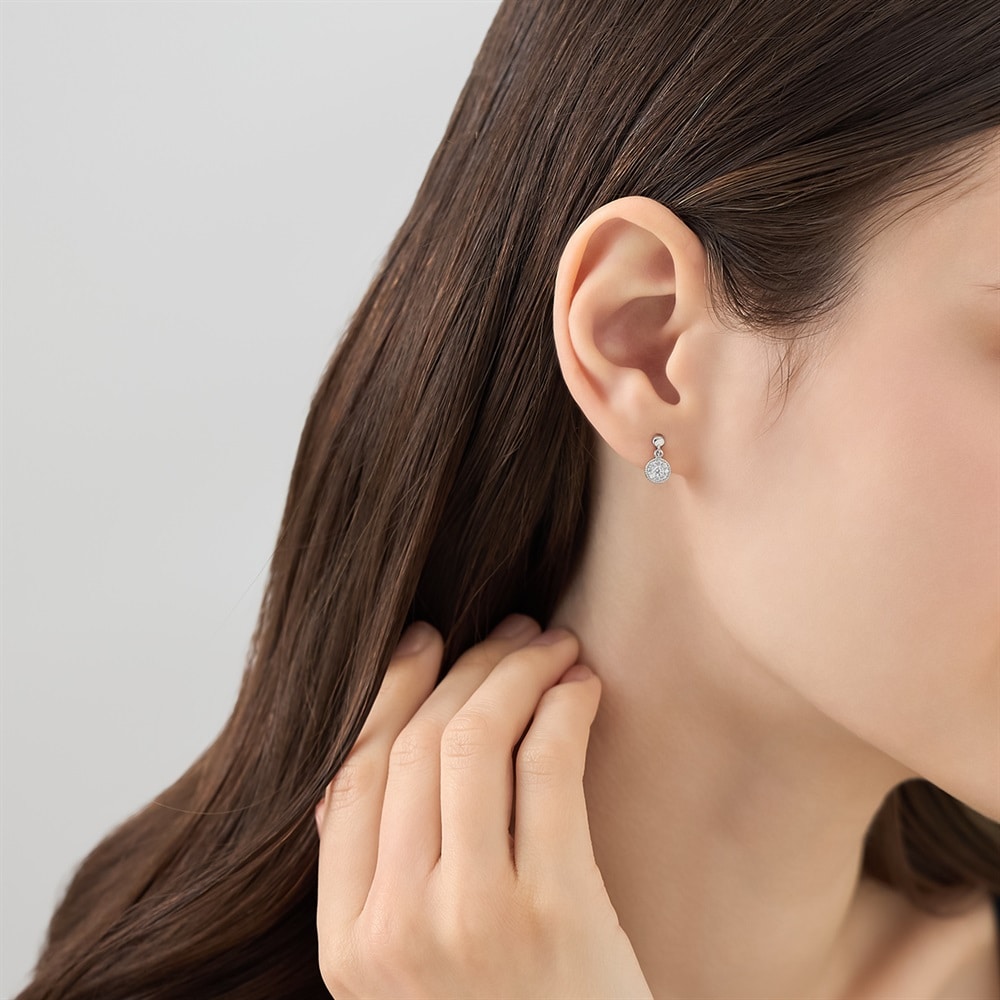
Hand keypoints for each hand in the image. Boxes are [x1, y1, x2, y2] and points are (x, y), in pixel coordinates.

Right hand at [314, 614, 652, 999]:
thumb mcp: (405, 975)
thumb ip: (369, 882)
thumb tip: (355, 769)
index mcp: (349, 941)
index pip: (351, 775)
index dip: (389, 690)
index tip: (423, 640)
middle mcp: (398, 926)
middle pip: (415, 745)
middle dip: (467, 666)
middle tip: (509, 630)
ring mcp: (474, 918)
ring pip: (475, 740)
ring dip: (516, 672)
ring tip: (550, 645)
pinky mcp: (555, 911)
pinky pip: (548, 767)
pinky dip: (565, 707)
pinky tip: (582, 687)